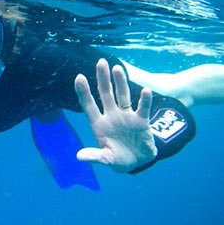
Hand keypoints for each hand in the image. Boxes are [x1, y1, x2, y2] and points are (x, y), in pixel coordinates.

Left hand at [74, 58, 156, 172]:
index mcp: (98, 124)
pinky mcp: (141, 120)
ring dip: (120, 82)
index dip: (83, 92)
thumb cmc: (117, 158)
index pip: (88, 105)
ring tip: (117, 68)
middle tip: (101, 62)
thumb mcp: (106, 158)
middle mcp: (111, 115)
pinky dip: (144, 100)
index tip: (78, 77)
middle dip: (102, 79)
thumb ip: (95, 156)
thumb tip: (79, 157)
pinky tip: (146, 91)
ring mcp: (126, 116)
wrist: (137, 161)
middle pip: (105, 93)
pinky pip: (142, 108)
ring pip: (122, 95)